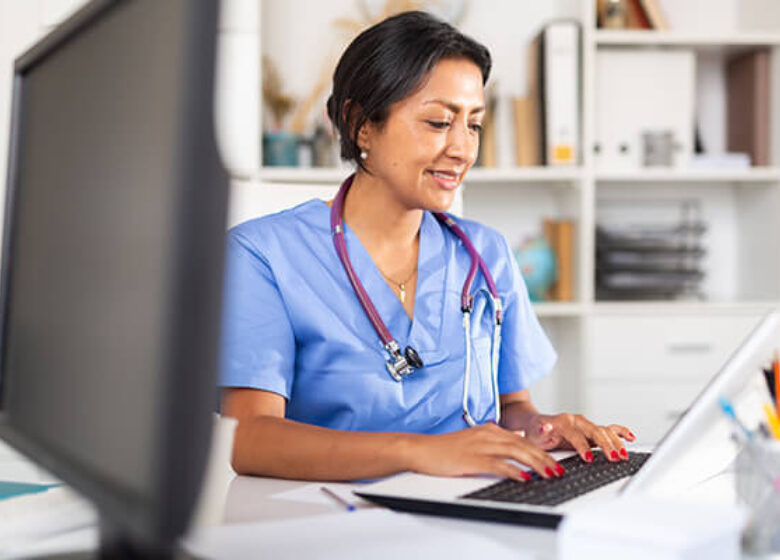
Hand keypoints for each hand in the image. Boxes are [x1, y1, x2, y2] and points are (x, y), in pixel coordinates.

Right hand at [406, 423, 564, 480]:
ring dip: (535, 463)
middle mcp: (487, 434)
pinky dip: (512, 470)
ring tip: (549, 473)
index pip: (522, 440)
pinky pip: (497, 464)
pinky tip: (523, 477)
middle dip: (544, 457)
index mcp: (489, 430)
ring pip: (515, 452)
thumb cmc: (444, 449)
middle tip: (559, 469)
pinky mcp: (471, 459)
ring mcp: (480, 446)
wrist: (421, 449)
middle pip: (523, 445)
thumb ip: (492, 443)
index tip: (554, 461)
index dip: (541, 450)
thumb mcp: (472, 441)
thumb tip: (511, 448)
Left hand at [523, 413, 635, 462]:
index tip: (588, 458)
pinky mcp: (590, 430)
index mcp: (562, 421)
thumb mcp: (534, 434)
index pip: (576, 434)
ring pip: (604, 430)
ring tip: (622, 454)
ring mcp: (584, 424)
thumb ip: (541, 431)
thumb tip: (545, 427)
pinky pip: (608, 428)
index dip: (582, 446)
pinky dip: (620, 432)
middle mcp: (576, 420)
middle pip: (594, 430)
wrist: (535, 424)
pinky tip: (630, 437)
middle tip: (613, 457)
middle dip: (605, 444)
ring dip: (615, 441)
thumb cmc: (535, 431)